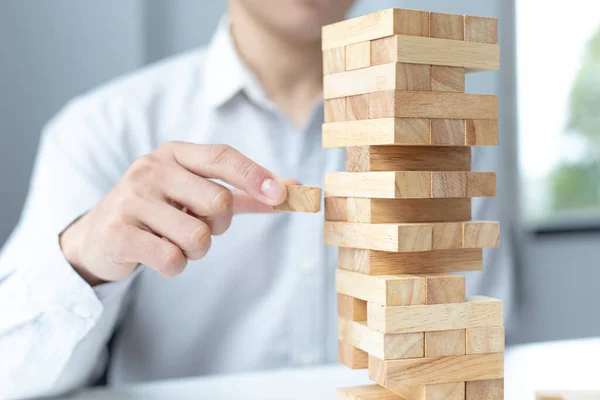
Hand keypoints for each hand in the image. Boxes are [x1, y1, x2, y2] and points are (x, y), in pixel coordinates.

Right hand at [59, 142, 288, 284]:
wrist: (99, 236)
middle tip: (198, 226)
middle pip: (218, 201)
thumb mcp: (197, 194)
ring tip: (175, 241)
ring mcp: (131, 200)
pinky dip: (175, 265)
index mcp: (174, 154)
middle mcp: (151, 169)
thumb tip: (292, 190)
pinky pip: (172, 259)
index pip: (222, 156)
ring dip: (196, 250)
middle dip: (219, 225)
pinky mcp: (119, 233)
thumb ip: (243, 193)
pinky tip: (156, 254)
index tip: (281, 195)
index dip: (254, 175)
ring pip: (197, 236)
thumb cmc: (160, 211)